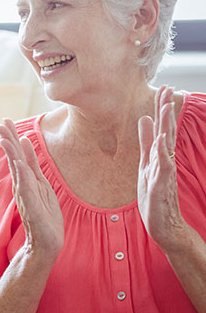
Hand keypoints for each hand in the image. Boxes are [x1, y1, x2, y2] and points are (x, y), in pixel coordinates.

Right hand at [0, 119, 62, 258]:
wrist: (47, 242)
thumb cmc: (45, 215)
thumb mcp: (41, 184)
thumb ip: (32, 165)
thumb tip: (25, 142)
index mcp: (26, 178)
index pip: (17, 153)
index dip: (12, 136)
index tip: (5, 120)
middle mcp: (22, 184)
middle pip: (14, 158)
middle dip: (8, 140)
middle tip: (0, 123)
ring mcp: (25, 195)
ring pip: (17, 170)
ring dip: (11, 154)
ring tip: (4, 139)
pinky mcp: (31, 207)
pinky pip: (25, 188)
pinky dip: (22, 176)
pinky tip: (18, 164)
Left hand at [138, 86, 187, 251]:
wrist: (164, 224)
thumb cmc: (155, 195)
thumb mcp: (146, 164)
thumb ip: (146, 143)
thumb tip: (144, 119)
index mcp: (159, 155)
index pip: (162, 127)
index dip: (161, 108)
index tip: (163, 87)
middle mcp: (164, 161)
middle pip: (166, 131)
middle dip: (165, 110)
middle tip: (167, 88)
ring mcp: (164, 173)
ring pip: (166, 146)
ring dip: (166, 127)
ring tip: (165, 108)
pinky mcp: (160, 186)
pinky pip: (163, 169)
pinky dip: (162, 155)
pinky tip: (162, 143)